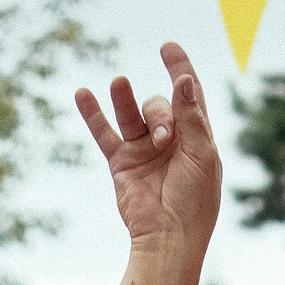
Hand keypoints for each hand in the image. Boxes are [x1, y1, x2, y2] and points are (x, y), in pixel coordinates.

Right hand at [75, 43, 220, 256]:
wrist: (169, 237)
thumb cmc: (195, 201)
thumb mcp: (201, 154)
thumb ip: (191, 116)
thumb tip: (183, 79)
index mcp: (194, 138)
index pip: (188, 94)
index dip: (180, 68)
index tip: (167, 47)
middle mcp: (169, 141)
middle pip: (159, 104)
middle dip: (160, 113)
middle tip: (164, 137)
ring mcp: (142, 150)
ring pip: (131, 113)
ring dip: (126, 98)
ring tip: (119, 83)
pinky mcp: (121, 163)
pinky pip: (104, 133)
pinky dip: (93, 114)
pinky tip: (82, 93)